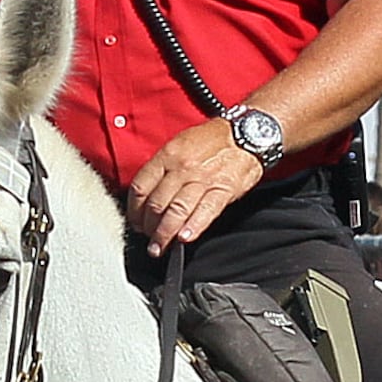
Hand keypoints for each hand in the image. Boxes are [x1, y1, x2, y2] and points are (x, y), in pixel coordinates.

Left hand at [130, 119, 263, 252]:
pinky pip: (205, 211)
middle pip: (156, 204)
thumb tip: (148, 195)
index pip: (141, 187)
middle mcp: (182, 168)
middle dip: (148, 227)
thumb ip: (163, 167)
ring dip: (164, 234)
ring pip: (176, 211)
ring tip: (159, 248)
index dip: (134, 210)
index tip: (136, 221)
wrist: (247, 134)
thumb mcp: (180, 144)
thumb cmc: (212, 140)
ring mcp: (203, 179)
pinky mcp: (223, 189)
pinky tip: (184, 238)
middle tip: (148, 238)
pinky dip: (193, 227)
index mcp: (168, 155)